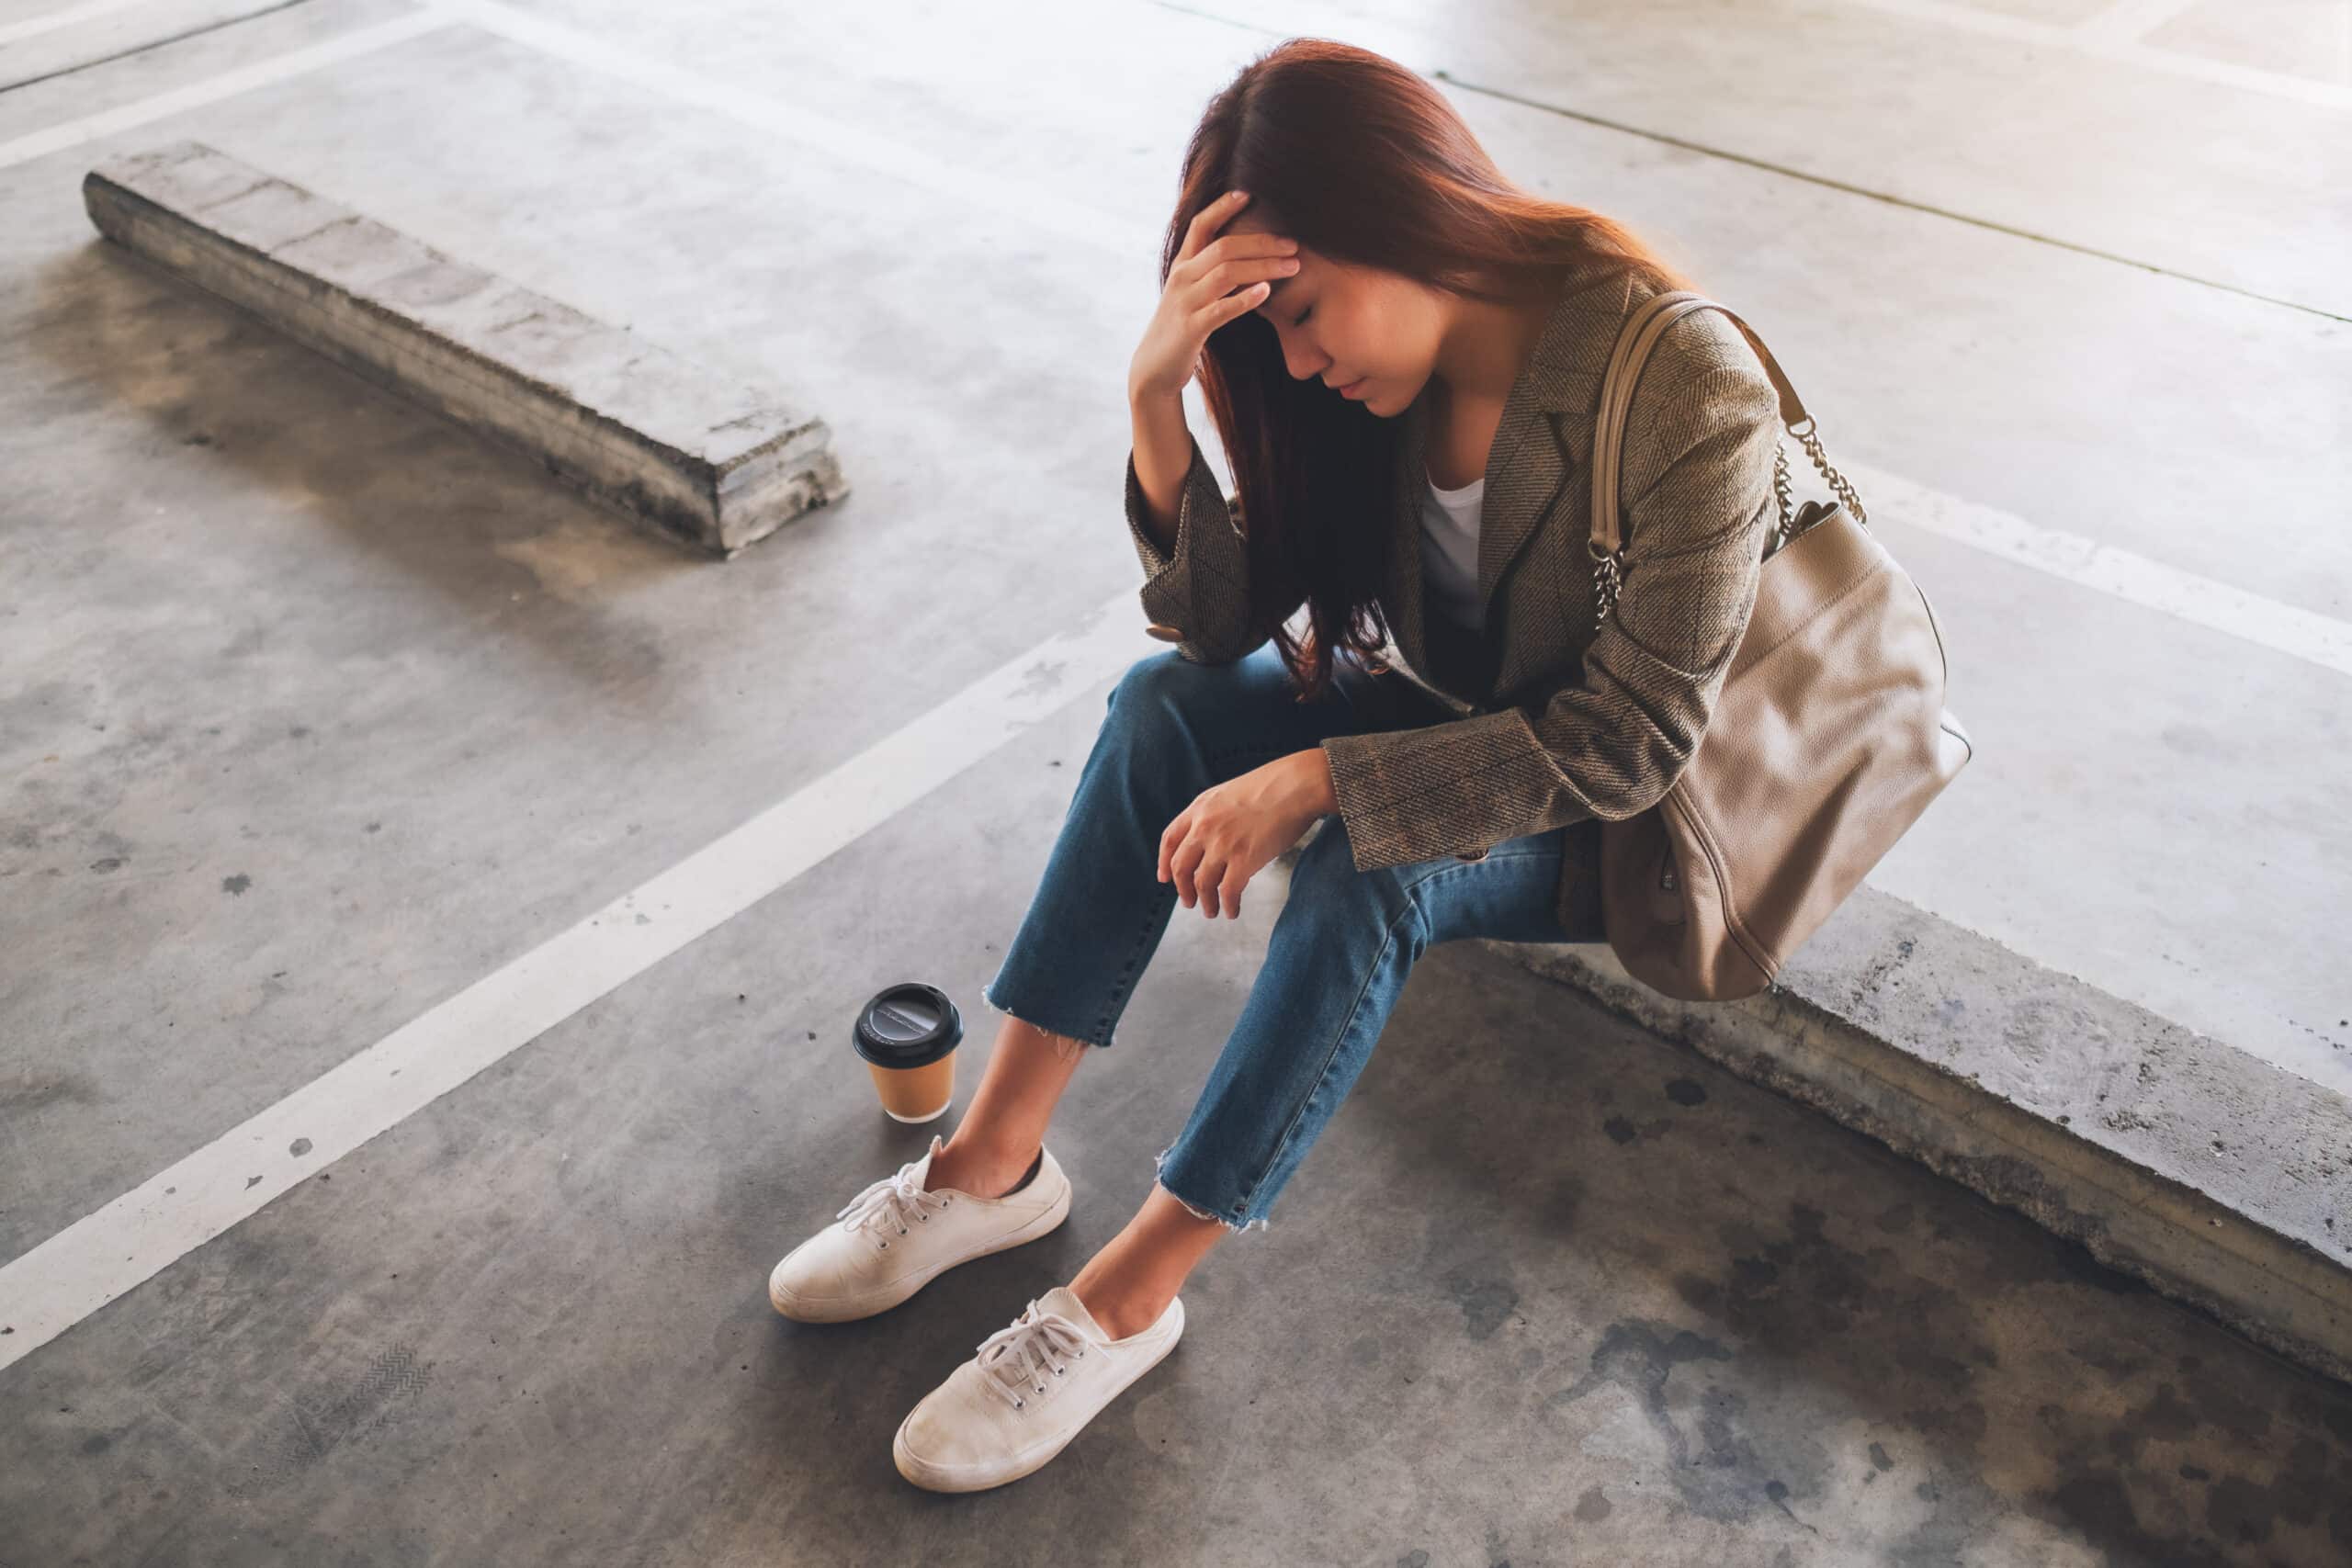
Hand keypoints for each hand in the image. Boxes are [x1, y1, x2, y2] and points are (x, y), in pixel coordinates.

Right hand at [1128, 189, 1300, 403]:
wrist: (1154, 369)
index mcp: (1183, 265)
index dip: (1223, 206)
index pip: (1201, 224)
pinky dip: (1246, 299)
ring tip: (1292, 266)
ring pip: (1227, 274)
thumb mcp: (1194, 294)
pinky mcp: (1191, 328)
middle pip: (1224, 247)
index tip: (1250, 194)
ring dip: (1264, 267)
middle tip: (1294, 244)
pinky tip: (1267, 292)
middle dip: (1262, 243)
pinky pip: (1222, 309)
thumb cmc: (1182, 328)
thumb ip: (1214, 274)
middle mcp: (1182, 277)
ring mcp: (1185, 302)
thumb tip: (1255, 260)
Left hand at [1157, 750, 1337, 918]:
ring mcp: (1223, 844)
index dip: (1163, 862)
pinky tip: (1232, 911)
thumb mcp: (1231, 793)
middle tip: (1189, 902)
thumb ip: (1216, 814)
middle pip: (1181, 866)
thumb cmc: (1274, 787)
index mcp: (1200, 807)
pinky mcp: (1244, 860)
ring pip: (1201, 884)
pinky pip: (1227, 892)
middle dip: (1182, 889)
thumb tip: (1214, 841)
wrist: (1298, 785)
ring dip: (1205, 902)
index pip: (1169, 839)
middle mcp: (1205, 826)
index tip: (1164, 878)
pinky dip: (1228, 906)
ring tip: (1211, 912)